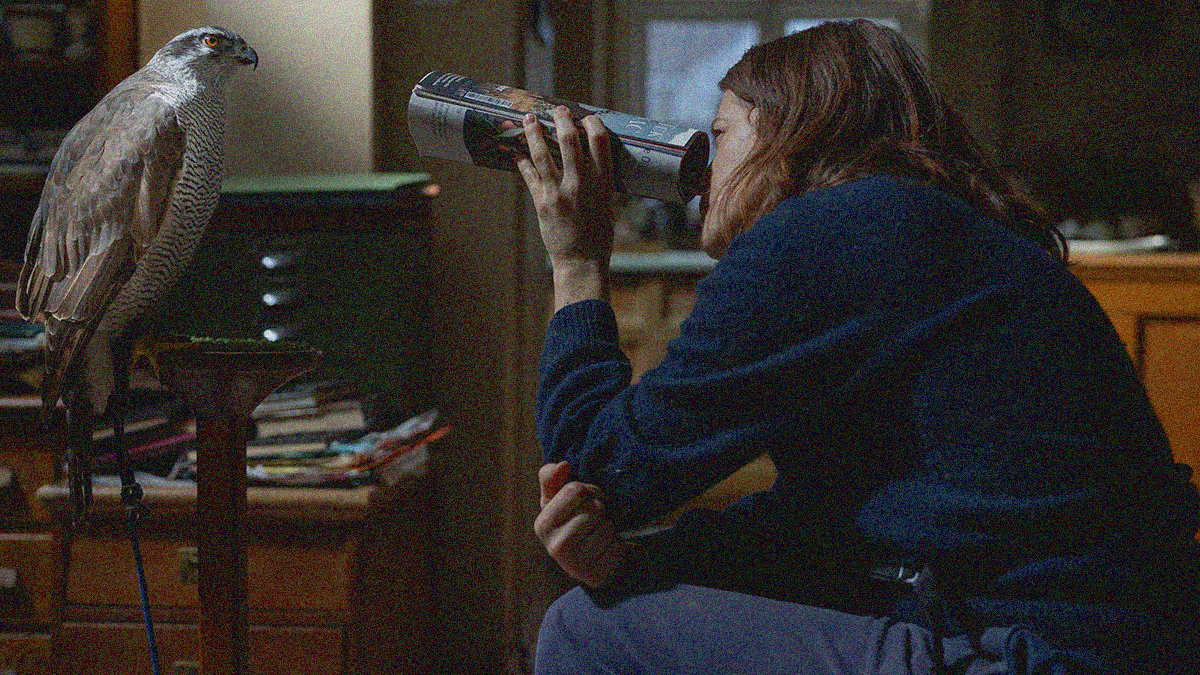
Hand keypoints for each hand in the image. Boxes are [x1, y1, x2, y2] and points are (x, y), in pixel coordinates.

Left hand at [513, 107, 614, 309]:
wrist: (582, 261)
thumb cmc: (598, 234)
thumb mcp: (608, 203)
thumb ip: (599, 179)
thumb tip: (590, 156)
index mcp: (603, 182)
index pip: (599, 140)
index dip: (591, 123)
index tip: (585, 117)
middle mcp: (581, 183)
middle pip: (569, 139)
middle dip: (561, 119)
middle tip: (557, 110)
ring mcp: (559, 191)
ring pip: (542, 152)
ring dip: (533, 131)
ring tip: (528, 118)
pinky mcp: (542, 201)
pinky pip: (528, 173)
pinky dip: (521, 158)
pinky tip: (516, 149)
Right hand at [534, 461, 634, 587]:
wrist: (586, 558)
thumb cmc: (571, 521)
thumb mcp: (556, 498)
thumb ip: (552, 477)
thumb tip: (563, 465)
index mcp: (542, 525)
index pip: (575, 490)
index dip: (588, 491)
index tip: (586, 501)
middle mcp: (554, 547)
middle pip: (593, 509)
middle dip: (600, 510)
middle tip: (595, 520)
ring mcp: (574, 566)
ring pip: (607, 529)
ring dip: (609, 528)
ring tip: (599, 534)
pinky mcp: (595, 577)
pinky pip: (618, 549)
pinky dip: (618, 546)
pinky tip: (606, 549)